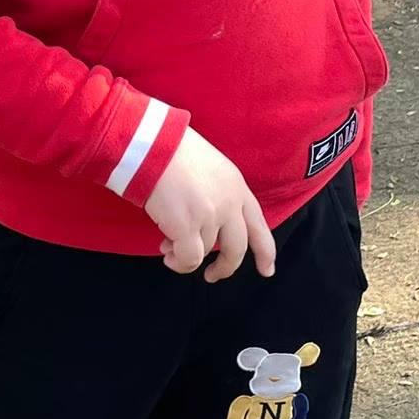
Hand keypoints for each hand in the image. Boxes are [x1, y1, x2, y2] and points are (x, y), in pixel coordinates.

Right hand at [143, 128, 276, 282]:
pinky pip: (189, 259)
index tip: (267, 271)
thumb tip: (203, 229)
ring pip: (205, 253)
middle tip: (212, 275)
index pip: (259, 226)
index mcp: (237, 187)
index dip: (265, 252)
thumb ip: (216, 195)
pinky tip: (167, 254)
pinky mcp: (187, 226)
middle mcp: (229, 203)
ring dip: (186, 255)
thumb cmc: (171, 150)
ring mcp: (210, 215)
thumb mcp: (209, 167)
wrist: (151, 144)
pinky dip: (178, 263)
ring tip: (168, 246)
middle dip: (225, 267)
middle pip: (237, 249)